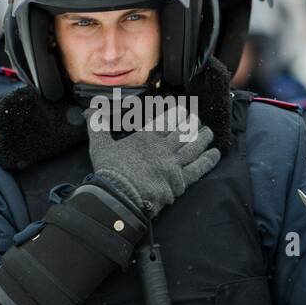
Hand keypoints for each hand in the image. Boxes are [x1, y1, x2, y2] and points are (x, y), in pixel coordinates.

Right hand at [85, 106, 219, 217]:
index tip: (181, 107)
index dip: (174, 112)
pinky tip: (215, 154)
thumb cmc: (109, 171)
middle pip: (182, 132)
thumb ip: (97, 125)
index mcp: (146, 138)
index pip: (165, 121)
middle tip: (197, 118)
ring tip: (209, 132)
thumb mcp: (100, 145)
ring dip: (203, 138)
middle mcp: (163, 149)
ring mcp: (173, 165)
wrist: (119, 197)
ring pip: (193, 148)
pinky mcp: (179, 182)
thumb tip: (90, 110)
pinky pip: (197, 170)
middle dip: (191, 123)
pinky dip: (207, 161)